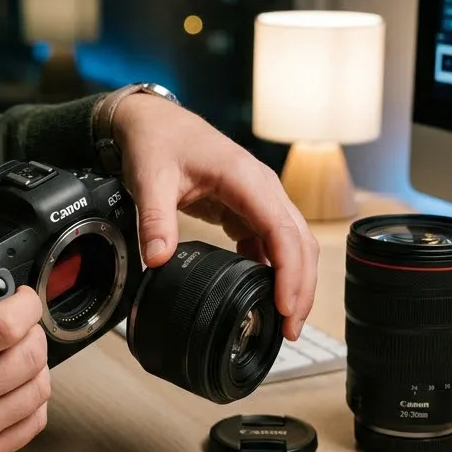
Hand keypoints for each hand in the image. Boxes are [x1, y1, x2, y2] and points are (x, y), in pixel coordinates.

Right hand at [0, 226, 49, 451]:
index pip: (3, 326)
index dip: (26, 304)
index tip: (21, 297)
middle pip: (30, 355)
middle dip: (35, 330)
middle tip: (22, 324)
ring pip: (38, 388)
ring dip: (38, 364)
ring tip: (21, 353)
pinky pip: (33, 422)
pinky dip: (35, 400)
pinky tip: (19, 387)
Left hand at [112, 95, 318, 338]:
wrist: (153, 122)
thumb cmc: (158, 142)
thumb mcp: (150, 179)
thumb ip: (155, 219)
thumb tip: (158, 258)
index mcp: (245, 178)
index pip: (282, 230)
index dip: (289, 271)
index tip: (284, 306)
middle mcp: (262, 188)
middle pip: (299, 241)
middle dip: (301, 286)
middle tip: (290, 329)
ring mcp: (259, 198)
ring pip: (292, 242)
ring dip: (294, 280)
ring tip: (284, 320)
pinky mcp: (248, 208)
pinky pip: (272, 241)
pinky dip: (275, 269)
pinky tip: (263, 295)